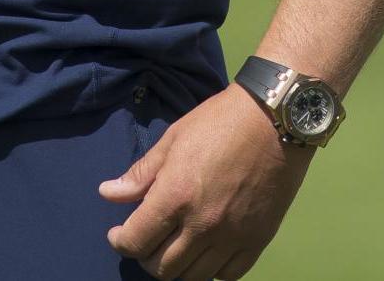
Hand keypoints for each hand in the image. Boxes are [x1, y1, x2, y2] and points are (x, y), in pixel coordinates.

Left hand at [98, 83, 312, 280]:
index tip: (118, 233)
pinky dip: (212, 270)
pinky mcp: (257, 241)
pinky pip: (227, 275)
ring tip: (174, 245)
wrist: (275, 119)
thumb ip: (141, 173)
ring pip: (193, 277)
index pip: (136, 242)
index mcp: (176, 196)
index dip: (120, 241)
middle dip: (145, 256)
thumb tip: (108, 193)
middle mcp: (202, 224)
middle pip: (161, 268)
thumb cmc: (220, 122)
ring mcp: (232, 237)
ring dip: (177, 266)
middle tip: (147, 238)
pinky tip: (206, 250)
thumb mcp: (173, 138)